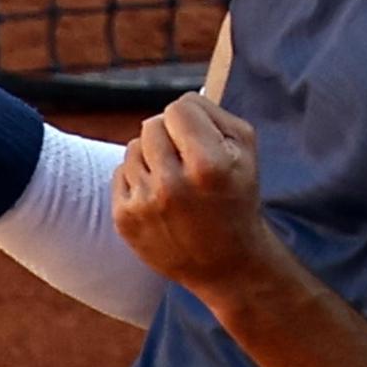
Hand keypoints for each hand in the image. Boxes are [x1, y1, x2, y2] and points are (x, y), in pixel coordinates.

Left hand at [112, 92, 278, 299]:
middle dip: (169, 136)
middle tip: (186, 159)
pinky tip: (159, 199)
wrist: (225, 264)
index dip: (190, 117)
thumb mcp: (245, 152)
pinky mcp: (124, 219)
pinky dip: (137, 180)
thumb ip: (214, 115)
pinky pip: (120, 173)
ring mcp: (144, 203)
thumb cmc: (236, 198)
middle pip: (152, 124)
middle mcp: (172, 185)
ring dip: (151, 158)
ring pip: (133, 147)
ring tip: (174, 181)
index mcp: (208, 166)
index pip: (178, 108)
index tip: (199, 136)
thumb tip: (180, 101)